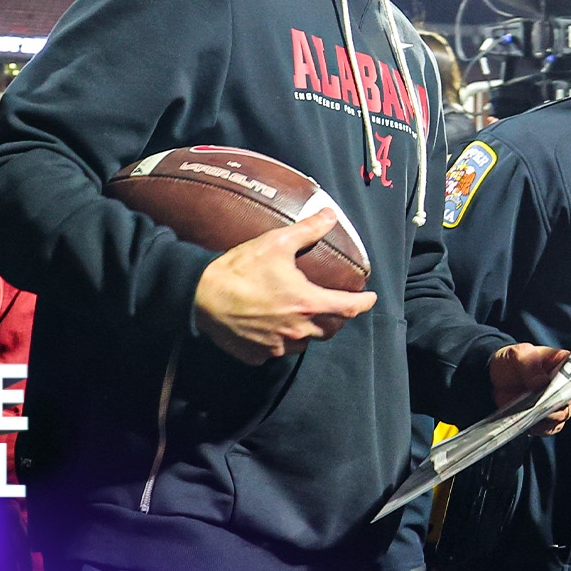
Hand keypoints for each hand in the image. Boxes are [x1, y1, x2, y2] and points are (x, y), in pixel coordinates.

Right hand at [192, 209, 376, 364]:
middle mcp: (298, 330)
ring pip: (305, 342)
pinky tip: (271, 326)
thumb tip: (330, 215)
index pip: (349, 308)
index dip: (364, 303)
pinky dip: (280, 339)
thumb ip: (308, 230)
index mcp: (307, 303)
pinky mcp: (259, 355)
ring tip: (301, 314)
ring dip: (308, 329)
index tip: (370, 298)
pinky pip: (278, 350)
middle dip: (336, 317)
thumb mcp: (276, 243)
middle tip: (332, 304)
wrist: (200, 296)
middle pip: (330, 329)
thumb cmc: (240, 269)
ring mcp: (278, 346)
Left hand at [489, 343, 570, 434]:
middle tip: (543, 406)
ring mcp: (556, 401)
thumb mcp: (517, 355)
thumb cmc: (511, 361)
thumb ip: (529, 365)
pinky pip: (551, 427)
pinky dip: (542, 428)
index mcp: (563, 363)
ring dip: (550, 418)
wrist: (494, 379)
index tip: (559, 389)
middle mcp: (564, 384)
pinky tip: (530, 424)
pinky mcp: (546, 416)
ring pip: (563, 415)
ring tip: (534, 416)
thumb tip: (542, 381)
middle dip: (559, 404)